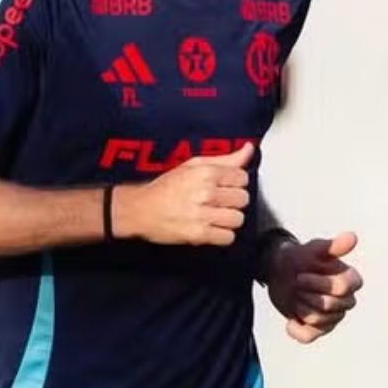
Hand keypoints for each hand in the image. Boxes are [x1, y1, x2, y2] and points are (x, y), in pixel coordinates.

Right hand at [115, 143, 253, 245]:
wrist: (139, 210)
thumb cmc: (163, 188)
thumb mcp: (192, 165)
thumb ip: (224, 159)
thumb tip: (248, 150)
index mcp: (205, 172)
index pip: (242, 177)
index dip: (234, 183)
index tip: (223, 186)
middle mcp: (205, 192)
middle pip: (242, 198)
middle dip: (232, 201)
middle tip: (217, 202)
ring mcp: (203, 214)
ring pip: (237, 218)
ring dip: (228, 219)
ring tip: (214, 216)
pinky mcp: (199, 234)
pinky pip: (228, 237)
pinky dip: (222, 235)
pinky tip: (211, 228)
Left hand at [267, 232, 362, 343]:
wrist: (279, 271)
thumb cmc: (299, 259)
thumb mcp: (311, 249)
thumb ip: (331, 246)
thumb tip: (351, 237)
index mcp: (350, 280)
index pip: (343, 287)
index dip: (319, 282)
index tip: (301, 275)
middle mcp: (346, 300)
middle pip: (330, 305)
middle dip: (307, 293)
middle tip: (296, 282)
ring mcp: (332, 316)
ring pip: (319, 320)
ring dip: (300, 306)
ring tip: (295, 294)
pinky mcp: (316, 328)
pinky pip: (309, 337)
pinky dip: (296, 330)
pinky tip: (290, 321)